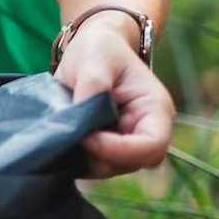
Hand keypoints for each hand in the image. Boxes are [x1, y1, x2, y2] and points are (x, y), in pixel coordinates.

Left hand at [53, 14, 174, 177]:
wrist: (91, 51)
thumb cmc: (99, 50)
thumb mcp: (95, 60)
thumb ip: (92, 88)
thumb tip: (80, 121)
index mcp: (155, 109)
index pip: (151, 146)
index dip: (118, 149)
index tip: (86, 136)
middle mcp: (146, 130)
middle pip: (130, 163)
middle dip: (98, 156)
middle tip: (71, 134)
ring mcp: (126, 142)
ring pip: (109, 168)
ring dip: (84, 157)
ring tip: (65, 131)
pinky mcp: (106, 148)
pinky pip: (92, 165)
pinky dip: (76, 158)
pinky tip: (63, 139)